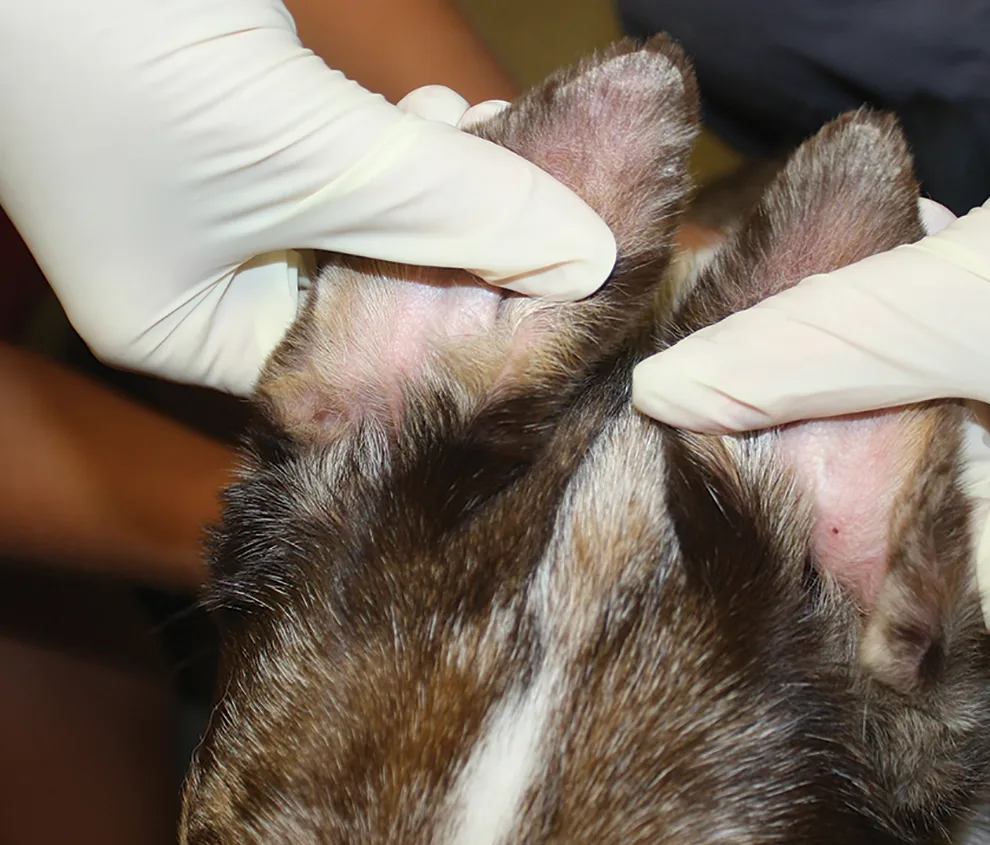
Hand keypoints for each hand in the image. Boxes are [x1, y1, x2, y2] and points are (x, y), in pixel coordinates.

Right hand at [0, 0, 614, 393]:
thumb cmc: (119, 51)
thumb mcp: (310, 156)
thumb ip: (453, 208)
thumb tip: (586, 260)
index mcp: (186, 326)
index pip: (346, 363)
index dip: (450, 336)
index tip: (545, 304)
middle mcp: (206, 273)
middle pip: (368, 289)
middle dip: (456, 250)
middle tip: (543, 224)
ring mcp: (225, 193)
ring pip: (371, 214)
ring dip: (444, 183)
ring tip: (498, 143)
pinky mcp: (248, 118)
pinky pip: (352, 153)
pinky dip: (407, 139)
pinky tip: (446, 115)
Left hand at [633, 58, 989, 637]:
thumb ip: (830, 350)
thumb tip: (671, 395)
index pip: (908, 570)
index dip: (813, 500)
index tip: (723, 434)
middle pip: (937, 495)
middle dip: (854, 414)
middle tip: (762, 351)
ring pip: (977, 426)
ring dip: (905, 353)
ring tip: (837, 286)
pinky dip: (967, 321)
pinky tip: (927, 253)